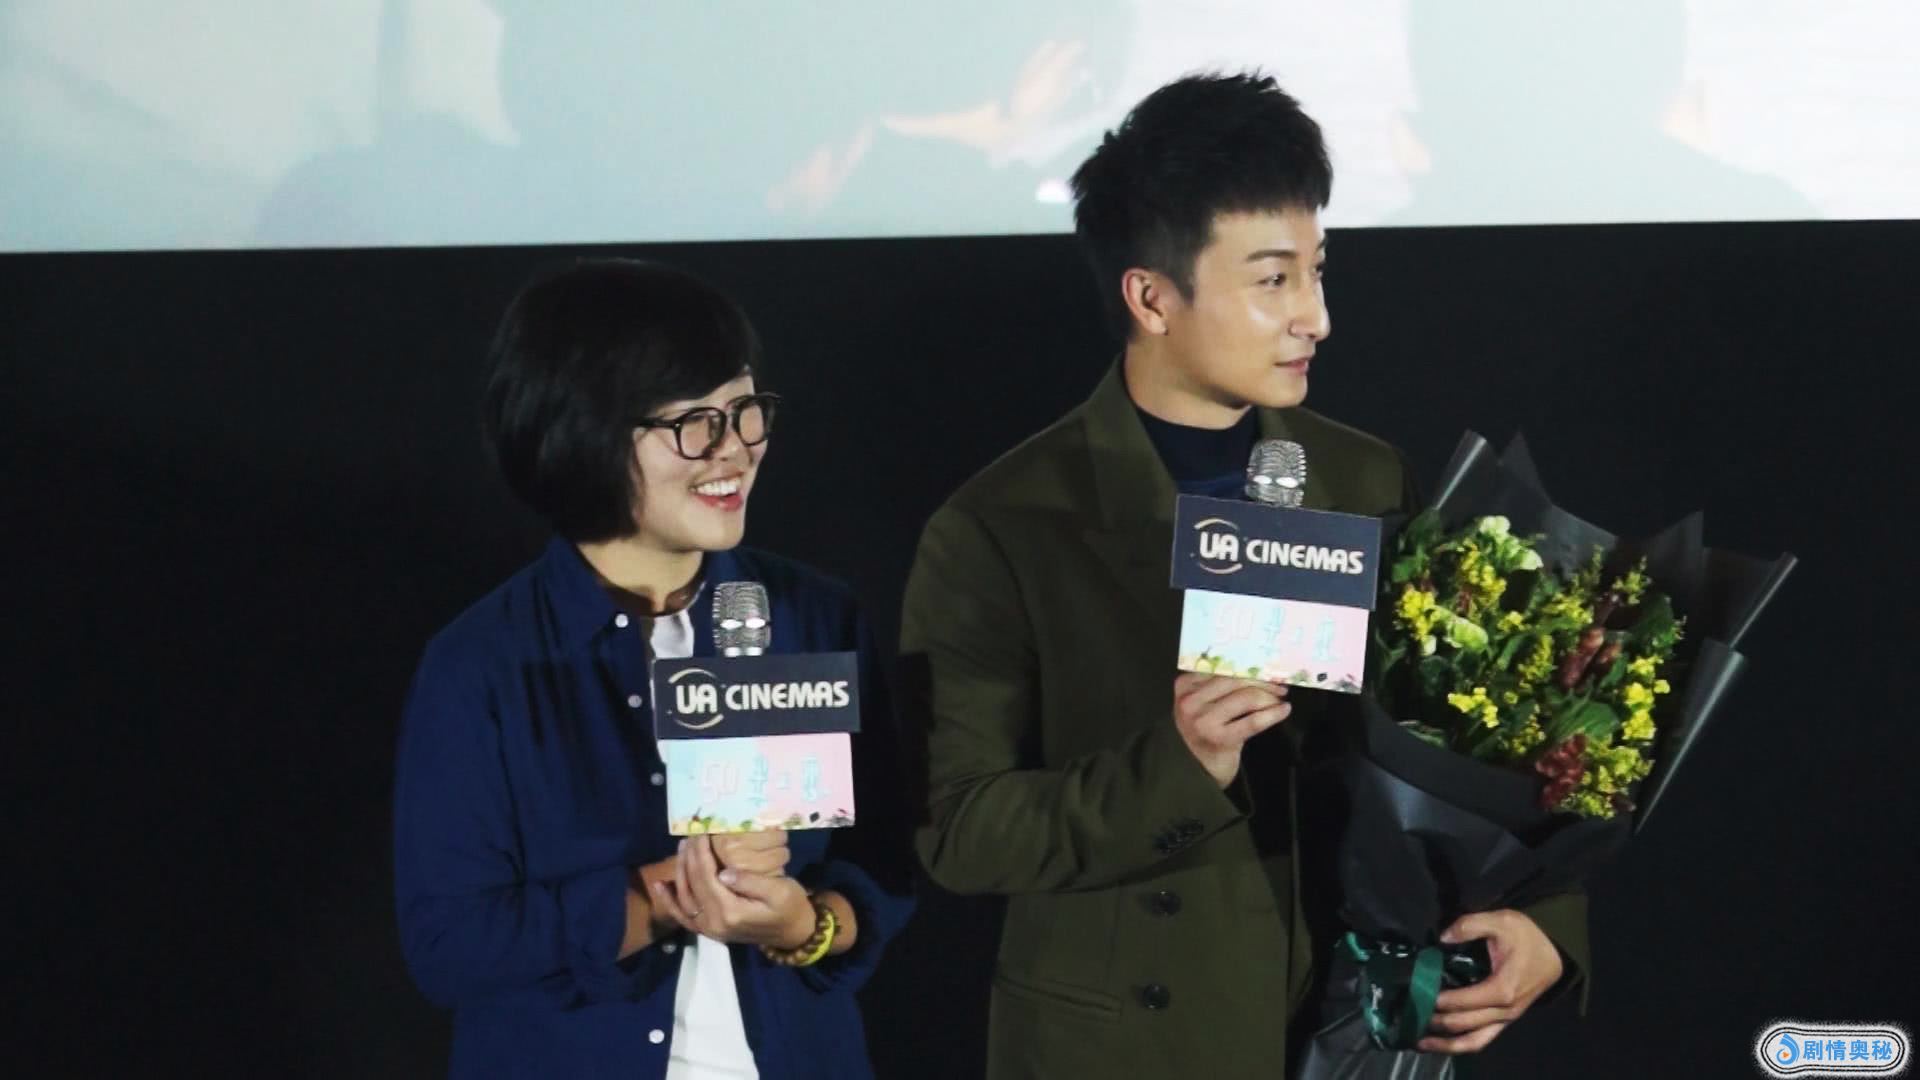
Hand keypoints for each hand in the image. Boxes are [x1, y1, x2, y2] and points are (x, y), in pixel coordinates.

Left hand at [648, 836, 815, 949]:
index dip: (701, 852)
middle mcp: (714, 923)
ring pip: (684, 897)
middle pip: (693, 884)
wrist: (792, 933)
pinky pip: (683, 916)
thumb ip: (751, 882)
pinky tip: (660, 885)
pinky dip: (669, 901)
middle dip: (690, 856)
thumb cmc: (790, 907)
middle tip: (692, 834)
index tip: (701, 831)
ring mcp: (709, 929)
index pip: (707, 876)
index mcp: (731, 912)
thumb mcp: (780, 891)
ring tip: (682, 847)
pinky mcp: (708, 930)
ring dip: (680, 871)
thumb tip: (723, 872)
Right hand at [1172, 673, 1290, 787]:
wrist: (1194, 769)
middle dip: (1263, 682)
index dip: (1249, 669)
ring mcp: (1203, 720)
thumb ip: (1218, 686)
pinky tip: (1283, 710)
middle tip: (1280, 687)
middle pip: (1236, 681)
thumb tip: (1257, 670)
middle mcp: (1190, 701)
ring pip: (1247, 697)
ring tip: (1280, 699)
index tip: (1266, 672)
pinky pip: (1254, 721)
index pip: (1223, 668)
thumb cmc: (1202, 732)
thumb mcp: (1202, 703)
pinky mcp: (1220, 738)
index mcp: (1184, 686)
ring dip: (1269, 697)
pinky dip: (1273, 714)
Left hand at [1419, 909, 1564, 1053]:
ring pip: (1472, 1041)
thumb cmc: (1528, 936)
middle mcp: (1504, 1011)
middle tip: (1407, 1012)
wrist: (1555, 951)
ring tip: (1417, 1041)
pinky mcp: (1504, 1022)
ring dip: (1444, 1043)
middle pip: (1461, 1023)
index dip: (1436, 1000)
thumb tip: (1443, 937)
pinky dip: (1460, 1045)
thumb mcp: (1501, 920)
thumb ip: (1470, 926)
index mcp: (1502, 989)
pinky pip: (1481, 1040)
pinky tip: (1441, 1043)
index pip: (1461, 1001)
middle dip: (1433, 1020)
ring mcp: (1505, 1020)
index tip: (1413, 993)